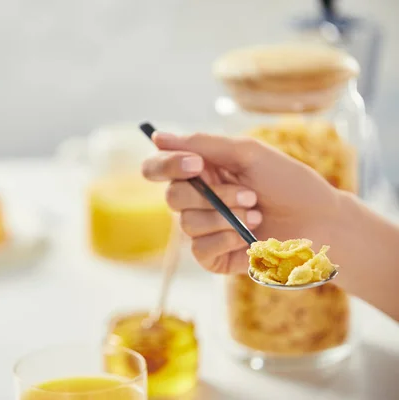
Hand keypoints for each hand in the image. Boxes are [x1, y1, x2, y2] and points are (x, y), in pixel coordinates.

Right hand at [142, 132, 342, 273]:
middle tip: (249, 195)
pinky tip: (248, 240)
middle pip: (172, 197)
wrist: (320, 222)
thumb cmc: (289, 183)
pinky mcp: (213, 257)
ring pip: (187, 224)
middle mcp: (198, 200)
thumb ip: (203, 144)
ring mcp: (204, 229)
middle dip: (213, 196)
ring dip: (227, 218)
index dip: (167, 165)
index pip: (158, 168)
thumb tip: (158, 137)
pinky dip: (226, 241)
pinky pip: (199, 249)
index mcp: (202, 172)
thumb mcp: (248, 153)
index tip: (196, 164)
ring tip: (257, 217)